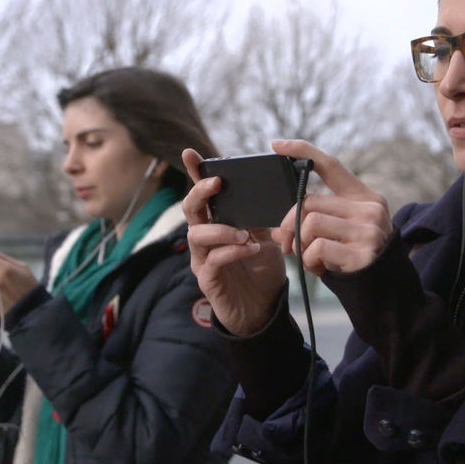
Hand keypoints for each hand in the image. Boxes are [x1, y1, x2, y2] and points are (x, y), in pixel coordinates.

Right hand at [182, 148, 285, 335]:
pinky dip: (232, 251)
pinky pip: (213, 260)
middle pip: (190, 209)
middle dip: (200, 192)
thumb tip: (274, 195)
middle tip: (217, 184)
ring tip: (245, 232)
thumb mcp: (266, 239)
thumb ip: (262, 219)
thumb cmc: (261, 271)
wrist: (263, 311)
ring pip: (196, 235)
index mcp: (217, 223)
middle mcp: (204, 238)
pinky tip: (251, 249)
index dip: (194, 173)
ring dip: (221, 229)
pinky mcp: (207, 279)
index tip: (190, 152)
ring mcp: (202, 259)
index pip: (203, 195)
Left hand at [270, 139, 392, 275]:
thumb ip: (315, 220)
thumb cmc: (357, 259)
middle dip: (289, 225)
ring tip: (310, 259)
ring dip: (300, 246)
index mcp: (364, 197)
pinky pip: (316, 248)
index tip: (277, 145)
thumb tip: (279, 227)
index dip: (302, 151)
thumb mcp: (341, 232)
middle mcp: (370, 208)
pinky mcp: (363, 253)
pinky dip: (309, 261)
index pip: (331, 165)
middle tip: (286, 244)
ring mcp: (368, 229)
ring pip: (310, 224)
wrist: (387, 293)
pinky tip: (320, 268)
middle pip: (309, 202)